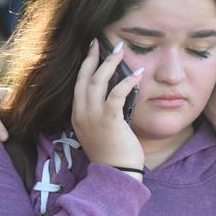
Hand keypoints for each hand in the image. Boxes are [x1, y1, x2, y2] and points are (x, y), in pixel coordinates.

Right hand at [71, 39, 144, 173]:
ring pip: (97, 81)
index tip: (91, 51)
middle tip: (101, 41)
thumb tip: (114, 96)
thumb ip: (101, 114)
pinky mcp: (108, 120)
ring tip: (120, 50)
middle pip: (84, 77)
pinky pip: (116, 94)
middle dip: (92, 57)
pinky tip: (137, 74)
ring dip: (109, 63)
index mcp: (78, 115)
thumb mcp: (100, 131)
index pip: (78, 84)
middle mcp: (81, 113)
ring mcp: (93, 116)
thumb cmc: (112, 154)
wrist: (116, 173)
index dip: (85, 66)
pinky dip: (127, 82)